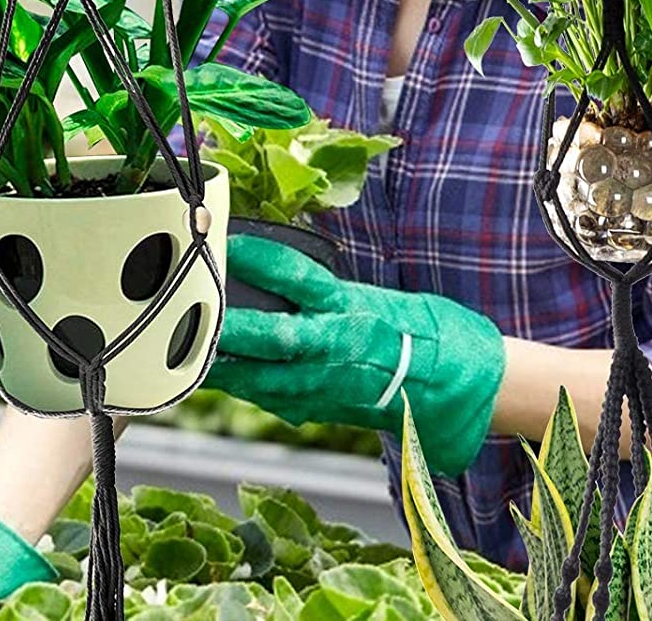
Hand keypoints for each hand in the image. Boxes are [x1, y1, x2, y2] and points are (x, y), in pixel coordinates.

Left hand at [203, 233, 505, 476]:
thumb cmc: (419, 330)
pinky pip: (280, 399)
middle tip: (194, 318)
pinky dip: (252, 390)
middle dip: (229, 331)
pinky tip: (228, 381)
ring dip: (227, 370)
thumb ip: (324, 292)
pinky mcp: (328, 407)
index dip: (260, 258)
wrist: (460, 382)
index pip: (297, 275)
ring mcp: (330, 381)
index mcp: (350, 306)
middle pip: (272, 337)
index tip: (229, 244)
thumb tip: (275, 269)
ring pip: (267, 378)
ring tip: (191, 357)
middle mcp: (337, 344)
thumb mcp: (371, 296)